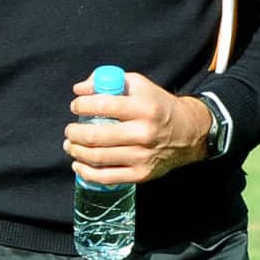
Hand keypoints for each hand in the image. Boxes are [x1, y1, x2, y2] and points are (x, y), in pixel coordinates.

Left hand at [63, 70, 210, 185]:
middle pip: (95, 136)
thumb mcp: (138, 85)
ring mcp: (142, 156)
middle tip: (70, 130)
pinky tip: (78, 164)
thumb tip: (79, 90)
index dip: (81, 106)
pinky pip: (107, 177)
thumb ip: (108, 81)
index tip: (76, 106)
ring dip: (76, 151)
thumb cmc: (157, 105)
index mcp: (144, 108)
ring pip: (98, 157)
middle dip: (74, 133)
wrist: (189, 132)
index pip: (103, 105)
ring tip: (70, 145)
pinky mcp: (141, 174)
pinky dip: (87, 172)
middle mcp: (144, 133)